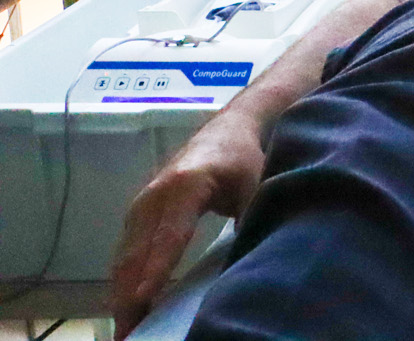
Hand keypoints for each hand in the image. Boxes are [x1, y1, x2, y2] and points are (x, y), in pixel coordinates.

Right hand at [111, 110, 266, 338]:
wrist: (226, 131)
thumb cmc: (243, 161)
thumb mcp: (255, 187)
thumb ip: (250, 221)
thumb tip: (249, 266)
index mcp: (186, 186)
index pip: (170, 235)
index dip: (157, 268)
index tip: (144, 297)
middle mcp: (154, 197)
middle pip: (137, 253)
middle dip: (130, 296)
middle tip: (130, 333)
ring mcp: (140, 207)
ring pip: (125, 259)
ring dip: (122, 296)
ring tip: (126, 330)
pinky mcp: (136, 216)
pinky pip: (125, 255)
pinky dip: (123, 283)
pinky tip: (127, 310)